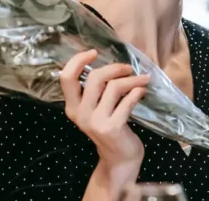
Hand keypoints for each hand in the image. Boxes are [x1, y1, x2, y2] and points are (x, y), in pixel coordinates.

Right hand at [61, 50, 148, 184]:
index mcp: (72, 107)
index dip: (78, 60)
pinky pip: (127, 101)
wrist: (119, 157)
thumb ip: (95, 90)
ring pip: (114, 87)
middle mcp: (80, 114)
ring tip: (142, 79)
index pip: (66, 77)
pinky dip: (137, 92)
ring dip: (132, 79)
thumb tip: (108, 61)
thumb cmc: (109, 126)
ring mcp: (96, 121)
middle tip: (128, 68)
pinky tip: (142, 91)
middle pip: (95, 78)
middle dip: (115, 68)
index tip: (94, 52)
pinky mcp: (112, 127)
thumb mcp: (95, 109)